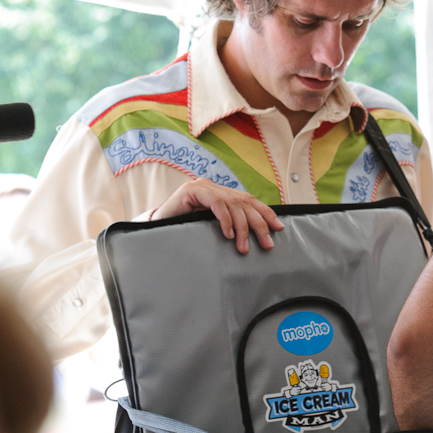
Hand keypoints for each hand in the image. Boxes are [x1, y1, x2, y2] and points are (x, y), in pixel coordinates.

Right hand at [152, 178, 284, 253]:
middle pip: (244, 203)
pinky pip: (216, 203)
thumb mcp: (211, 228)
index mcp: (221, 194)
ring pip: (232, 204)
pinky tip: (229, 234)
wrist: (154, 228)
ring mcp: (203, 186)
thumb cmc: (183, 230)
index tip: (279, 228)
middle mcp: (214, 187)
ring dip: (242, 227)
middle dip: (259, 224)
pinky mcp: (191, 190)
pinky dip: (225, 219)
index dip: (266, 213)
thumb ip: (230, 226)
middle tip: (267, 243)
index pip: (249, 201)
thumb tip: (256, 237)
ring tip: (243, 247)